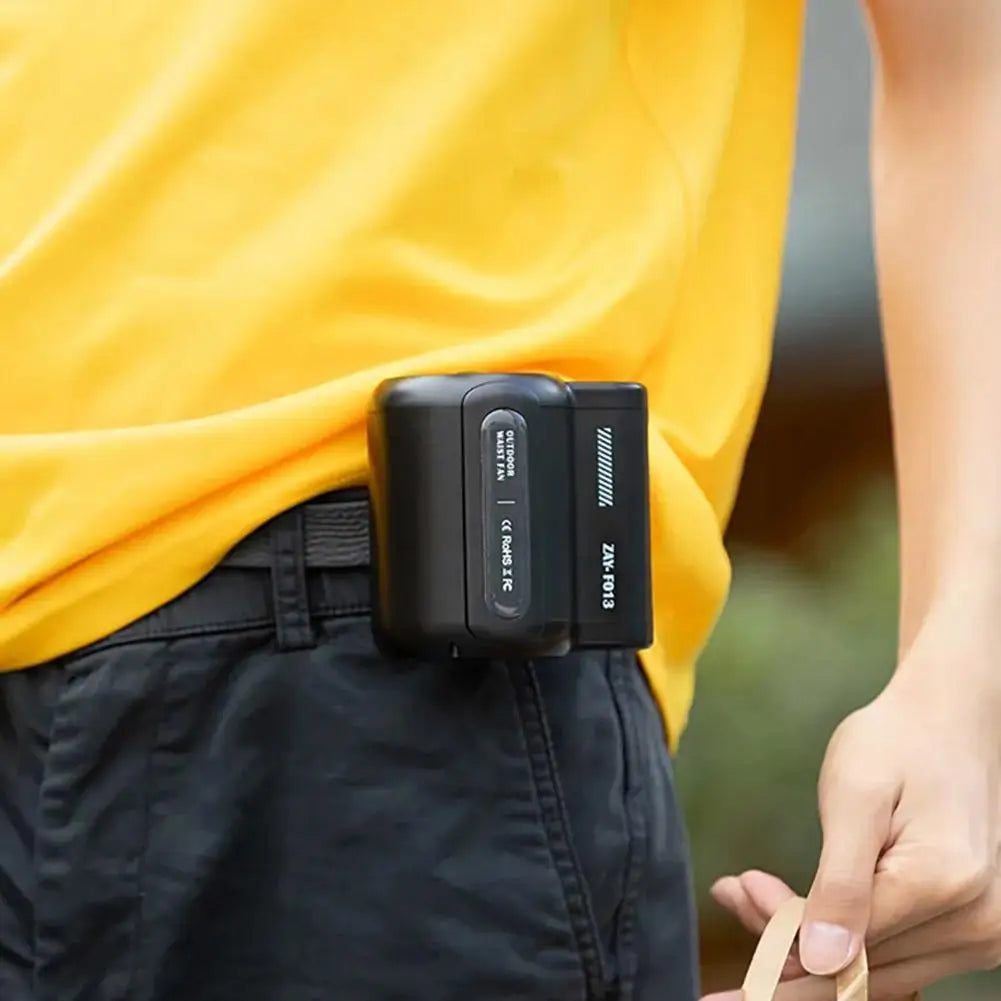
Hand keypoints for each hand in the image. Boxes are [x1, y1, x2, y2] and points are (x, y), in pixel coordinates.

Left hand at [702, 617, 1000, 999]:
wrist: (948, 720)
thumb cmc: (896, 743)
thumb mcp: (855, 795)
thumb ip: (839, 881)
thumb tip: (820, 962)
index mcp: (944, 885)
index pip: (846, 947)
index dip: (781, 930)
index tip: (733, 888)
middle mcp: (975, 924)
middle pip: (858, 971)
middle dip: (784, 942)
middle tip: (732, 892)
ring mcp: (979, 933)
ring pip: (872, 973)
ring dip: (805, 945)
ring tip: (750, 892)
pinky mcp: (967, 930)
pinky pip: (893, 957)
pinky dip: (839, 941)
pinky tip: (793, 907)